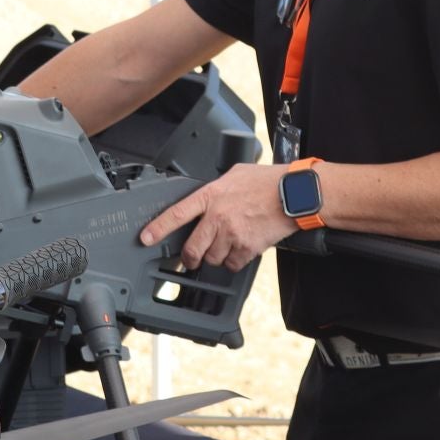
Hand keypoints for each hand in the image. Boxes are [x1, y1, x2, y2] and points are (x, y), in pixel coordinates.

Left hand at [138, 163, 292, 271]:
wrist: (294, 194)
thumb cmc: (268, 181)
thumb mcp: (234, 174)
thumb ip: (217, 187)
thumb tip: (209, 195)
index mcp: (211, 195)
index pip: (177, 214)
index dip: (158, 228)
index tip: (146, 239)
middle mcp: (218, 216)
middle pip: (192, 248)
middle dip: (190, 257)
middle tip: (192, 258)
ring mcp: (232, 234)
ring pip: (212, 258)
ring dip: (217, 256)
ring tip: (228, 244)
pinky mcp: (248, 248)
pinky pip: (232, 264)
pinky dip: (235, 261)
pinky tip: (243, 248)